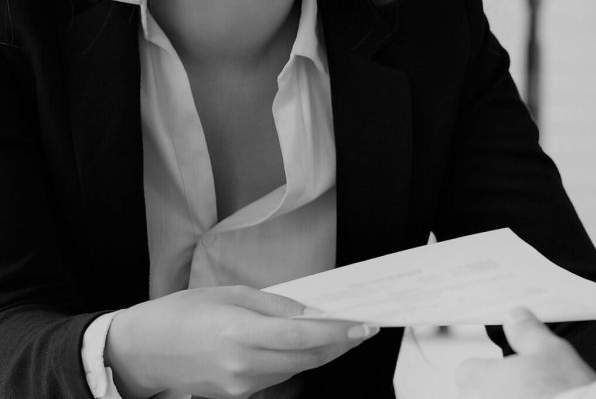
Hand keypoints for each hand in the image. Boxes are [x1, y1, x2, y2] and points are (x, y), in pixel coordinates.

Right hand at [105, 285, 376, 398]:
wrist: (141, 351)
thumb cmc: (181, 314)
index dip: (338, 331)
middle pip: (307, 357)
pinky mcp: (238, 394)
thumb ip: (276, 306)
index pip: (302, 335)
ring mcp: (240, 385)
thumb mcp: (230, 295)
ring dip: (321, 352)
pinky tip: (304, 346)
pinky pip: (279, 375)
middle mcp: (243, 364)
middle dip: (340, 343)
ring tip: (340, 333)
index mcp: (239, 333)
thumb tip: (313, 313)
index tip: (365, 325)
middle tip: (363, 327)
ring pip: (297, 368)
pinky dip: (297, 360)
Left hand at [456, 308, 595, 398]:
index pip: (468, 370)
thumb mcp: (552, 351)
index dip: (489, 369)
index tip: (510, 373)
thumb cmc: (566, 392)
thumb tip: (514, 315)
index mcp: (479, 379)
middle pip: (475, 394)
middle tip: (528, 390)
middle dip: (496, 392)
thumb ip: (527, 332)